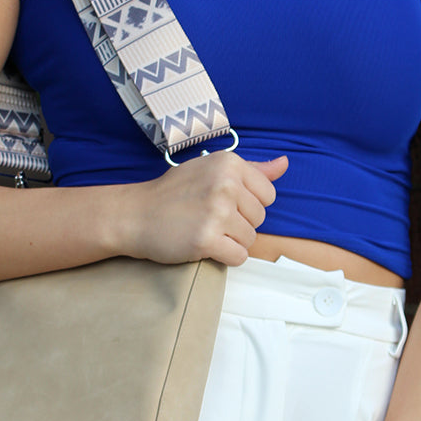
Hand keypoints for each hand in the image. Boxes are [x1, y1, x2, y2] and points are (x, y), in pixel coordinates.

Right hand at [124, 152, 287, 265]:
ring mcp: (216, 212)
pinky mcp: (206, 239)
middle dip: (239, 223)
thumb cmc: (175, 192)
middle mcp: (226, 184)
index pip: (268, 194)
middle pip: (260, 218)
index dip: (248, 203)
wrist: (135, 214)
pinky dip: (225, 256)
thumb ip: (252, 169)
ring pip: (250, 239)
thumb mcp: (212, 168)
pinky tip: (204, 244)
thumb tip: (285, 164)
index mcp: (230, 163)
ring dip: (231, 241)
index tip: (223, 202)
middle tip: (208, 216)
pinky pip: (238, 257)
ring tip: (204, 229)